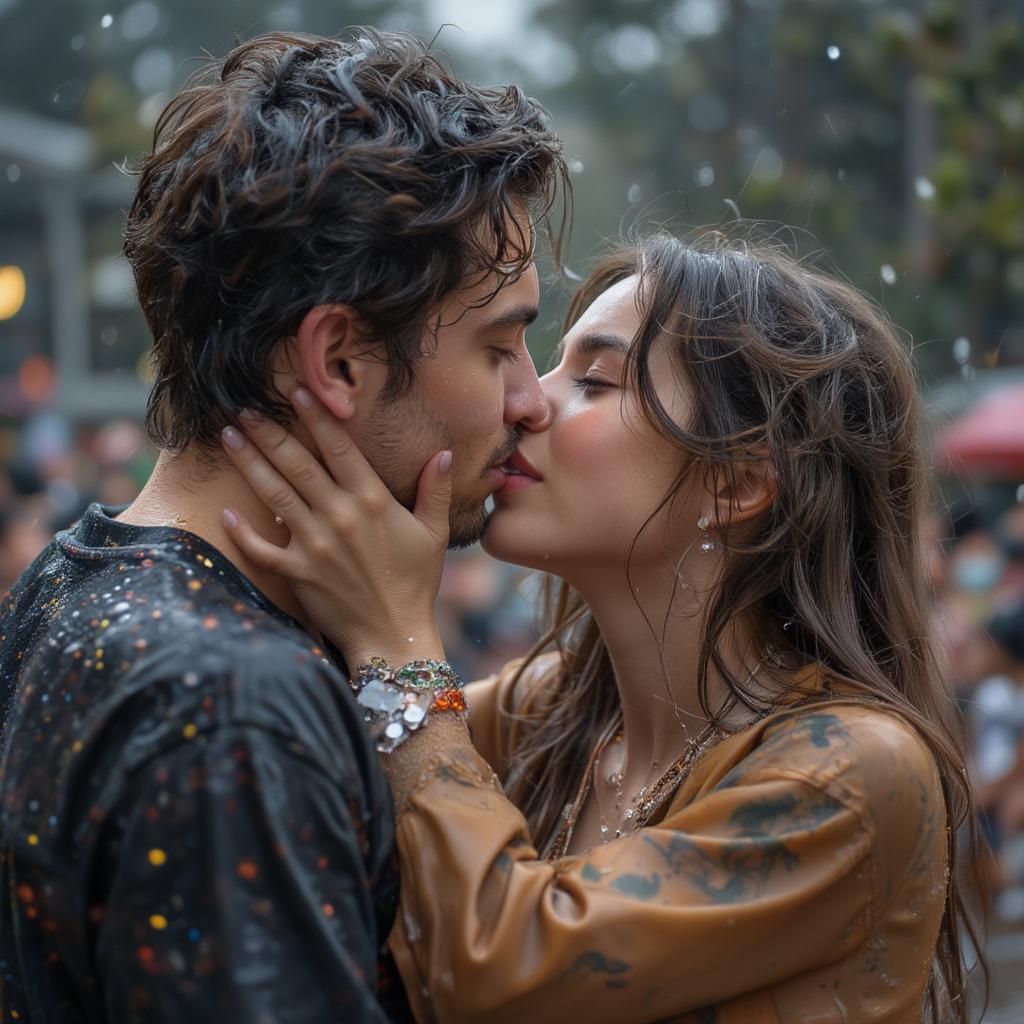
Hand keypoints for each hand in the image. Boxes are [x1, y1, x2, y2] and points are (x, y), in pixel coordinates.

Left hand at [219, 388, 450, 667]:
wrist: (394, 635)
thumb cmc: (417, 583)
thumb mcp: (436, 533)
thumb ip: (435, 490)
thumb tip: (443, 452)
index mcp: (372, 501)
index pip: (339, 448)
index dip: (316, 417)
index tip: (296, 391)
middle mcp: (339, 516)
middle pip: (297, 464)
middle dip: (269, 431)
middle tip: (245, 407)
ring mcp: (315, 544)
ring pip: (274, 494)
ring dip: (249, 462)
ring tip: (228, 436)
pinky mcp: (297, 572)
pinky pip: (262, 548)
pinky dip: (242, 532)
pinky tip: (226, 512)